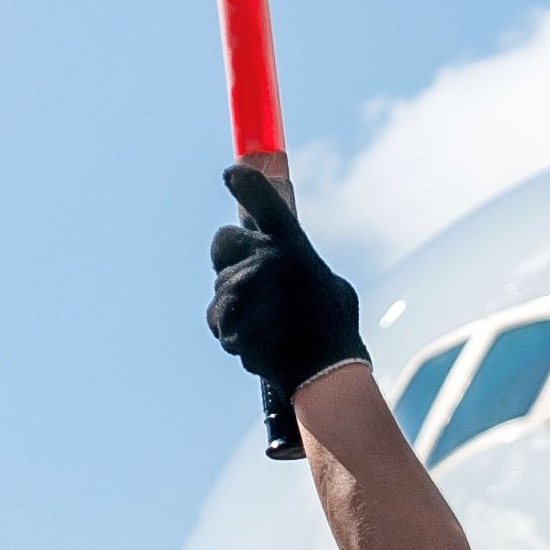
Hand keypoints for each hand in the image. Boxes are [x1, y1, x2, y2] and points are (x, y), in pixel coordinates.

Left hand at [206, 164, 366, 397]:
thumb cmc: (332, 327)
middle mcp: (264, 259)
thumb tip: (273, 254)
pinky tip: (259, 340)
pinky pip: (217, 319)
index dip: (244, 182)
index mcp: (292, 244)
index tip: (232, 175)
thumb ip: (295, 259)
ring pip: (220, 287)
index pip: (261, 198)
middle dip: (230, 257)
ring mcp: (242, 290)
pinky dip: (232, 330)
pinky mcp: (226, 321)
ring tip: (267, 323)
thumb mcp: (325, 280)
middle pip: (222, 241)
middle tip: (252, 279)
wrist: (326, 374)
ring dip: (234, 302)